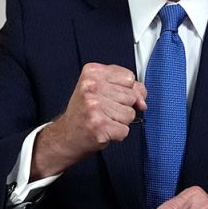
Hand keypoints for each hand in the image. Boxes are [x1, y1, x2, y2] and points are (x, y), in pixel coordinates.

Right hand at [32, 63, 146, 179]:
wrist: (65, 136)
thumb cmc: (84, 113)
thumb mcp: (101, 90)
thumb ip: (126, 88)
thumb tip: (142, 101)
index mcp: (92, 72)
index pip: (129, 77)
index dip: (126, 90)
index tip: (110, 96)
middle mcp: (91, 86)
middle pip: (131, 96)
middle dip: (123, 107)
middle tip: (104, 111)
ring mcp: (94, 106)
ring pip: (130, 114)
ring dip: (120, 121)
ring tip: (103, 120)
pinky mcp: (99, 125)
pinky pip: (125, 130)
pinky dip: (117, 134)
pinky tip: (103, 130)